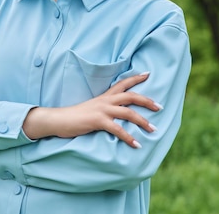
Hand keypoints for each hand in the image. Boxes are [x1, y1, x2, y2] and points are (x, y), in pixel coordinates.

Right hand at [22, 73, 160, 148]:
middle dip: (147, 101)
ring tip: (153, 130)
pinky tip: (136, 144)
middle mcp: (105, 100)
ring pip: (128, 112)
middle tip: (160, 107)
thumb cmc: (75, 116)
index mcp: (104, 96)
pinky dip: (129, 137)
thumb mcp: (92, 108)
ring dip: (143, 121)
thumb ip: (104, 109)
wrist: (59, 119)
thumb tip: (115, 114)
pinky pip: (118, 129)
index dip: (136, 78)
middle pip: (131, 96)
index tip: (148, 74)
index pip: (123, 83)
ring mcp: (102, 110)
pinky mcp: (98, 121)